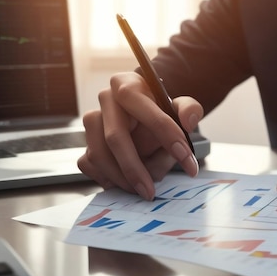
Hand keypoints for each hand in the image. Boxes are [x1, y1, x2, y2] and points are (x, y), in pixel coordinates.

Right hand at [77, 71, 202, 199]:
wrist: (144, 117)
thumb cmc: (162, 111)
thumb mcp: (181, 106)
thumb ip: (190, 109)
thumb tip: (188, 121)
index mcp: (127, 84)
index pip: (144, 108)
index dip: (166, 133)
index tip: (186, 157)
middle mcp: (105, 100)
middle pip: (114, 137)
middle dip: (134, 168)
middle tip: (151, 191)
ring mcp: (92, 121)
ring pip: (99, 155)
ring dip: (121, 178)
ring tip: (144, 189)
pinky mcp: (85, 141)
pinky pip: (89, 164)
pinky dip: (108, 178)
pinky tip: (127, 183)